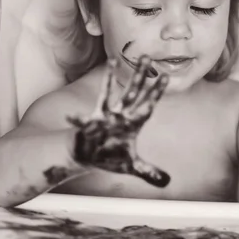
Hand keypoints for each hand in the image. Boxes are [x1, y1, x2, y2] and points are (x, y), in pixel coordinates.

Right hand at [66, 56, 170, 186]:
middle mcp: (120, 116)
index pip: (148, 105)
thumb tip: (167, 182)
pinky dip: (77, 120)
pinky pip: (83, 121)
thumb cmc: (109, 156)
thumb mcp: (132, 166)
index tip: (166, 76)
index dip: (157, 92)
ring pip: (109, 94)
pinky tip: (70, 116)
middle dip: (140, 75)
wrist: (88, 156)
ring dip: (110, 78)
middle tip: (148, 56)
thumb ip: (149, 172)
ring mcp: (104, 117)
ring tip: (112, 61)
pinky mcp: (88, 125)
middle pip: (133, 92)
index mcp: (132, 124)